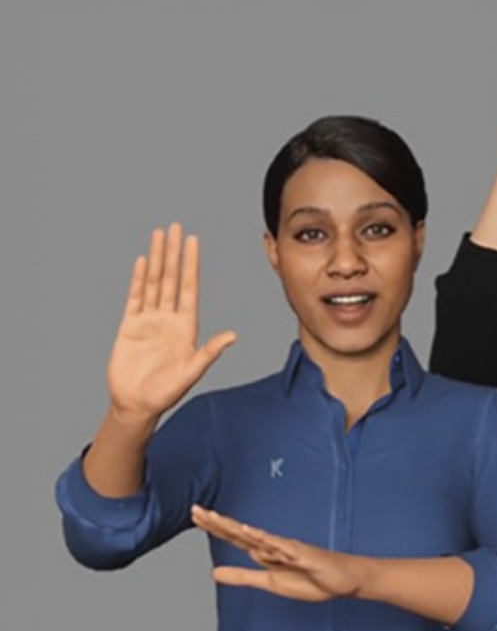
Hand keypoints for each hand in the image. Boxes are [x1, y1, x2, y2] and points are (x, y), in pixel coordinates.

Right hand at [105, 224, 235, 426]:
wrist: (136, 404)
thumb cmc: (166, 392)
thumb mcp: (192, 372)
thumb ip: (209, 352)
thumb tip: (233, 336)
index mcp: (186, 326)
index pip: (189, 287)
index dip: (191, 264)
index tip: (194, 242)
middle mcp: (168, 318)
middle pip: (171, 277)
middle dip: (173, 252)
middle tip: (175, 226)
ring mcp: (148, 320)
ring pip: (153, 282)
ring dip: (155, 259)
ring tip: (158, 235)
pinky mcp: (129, 326)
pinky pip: (134, 298)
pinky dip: (138, 279)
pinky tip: (142, 261)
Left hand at [193, 506, 368, 602]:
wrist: (344, 580)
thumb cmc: (312, 579)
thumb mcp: (269, 582)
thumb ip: (242, 576)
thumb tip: (213, 572)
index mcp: (264, 552)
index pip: (235, 537)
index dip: (215, 527)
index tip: (196, 515)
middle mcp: (273, 546)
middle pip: (240, 532)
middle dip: (217, 522)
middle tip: (195, 509)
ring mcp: (287, 548)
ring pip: (256, 536)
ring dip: (235, 527)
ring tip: (214, 518)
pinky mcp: (302, 555)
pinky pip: (280, 546)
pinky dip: (264, 538)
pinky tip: (249, 531)